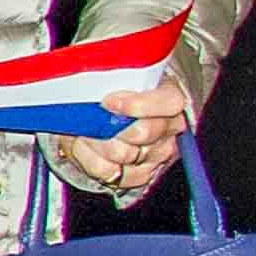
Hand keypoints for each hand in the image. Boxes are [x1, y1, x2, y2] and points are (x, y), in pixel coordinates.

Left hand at [61, 76, 192, 205]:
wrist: (99, 119)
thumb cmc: (109, 94)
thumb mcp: (112, 80)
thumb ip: (109, 81)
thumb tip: (94, 91)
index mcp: (169, 98)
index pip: (169, 103)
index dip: (139, 104)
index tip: (108, 102)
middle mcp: (169, 128)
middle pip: (143, 132)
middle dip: (110, 126)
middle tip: (92, 118)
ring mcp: (158, 154)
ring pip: (122, 154)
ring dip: (95, 142)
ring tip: (86, 131)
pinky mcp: (140, 175)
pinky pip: (109, 172)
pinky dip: (89, 159)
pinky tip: (86, 147)